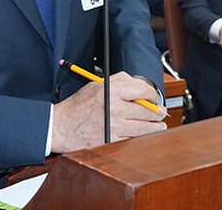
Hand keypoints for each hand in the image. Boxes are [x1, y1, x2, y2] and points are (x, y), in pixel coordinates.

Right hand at [51, 72, 165, 153]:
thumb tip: (139, 84)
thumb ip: (119, 80)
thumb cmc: (78, 106)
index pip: (142, 89)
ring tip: (158, 125)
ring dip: (155, 127)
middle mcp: (114, 109)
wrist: (61, 127)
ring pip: (145, 128)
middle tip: (160, 113)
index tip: (153, 97)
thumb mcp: (96, 84)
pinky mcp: (112, 142)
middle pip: (147, 111)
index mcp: (110, 91)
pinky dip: (142, 138)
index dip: (152, 94)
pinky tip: (143, 135)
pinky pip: (134, 140)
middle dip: (157, 113)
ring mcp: (114, 127)